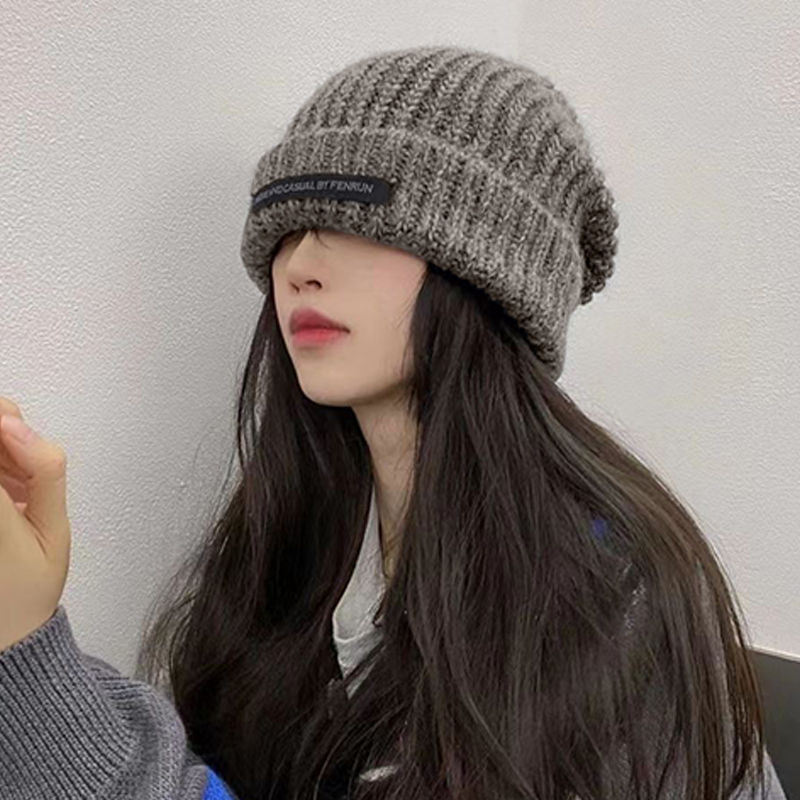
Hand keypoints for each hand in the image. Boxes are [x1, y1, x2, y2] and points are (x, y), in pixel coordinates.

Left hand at [0, 396, 70, 653]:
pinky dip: (0, 474)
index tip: (19, 435)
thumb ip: (44, 471)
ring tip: (19, 491)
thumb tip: (16, 424)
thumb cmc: (28, 589)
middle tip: (24, 468)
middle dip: (4, 433)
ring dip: (2, 455)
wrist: (4, 634)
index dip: (5, 424)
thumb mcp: (54, 530)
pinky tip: (9, 498)